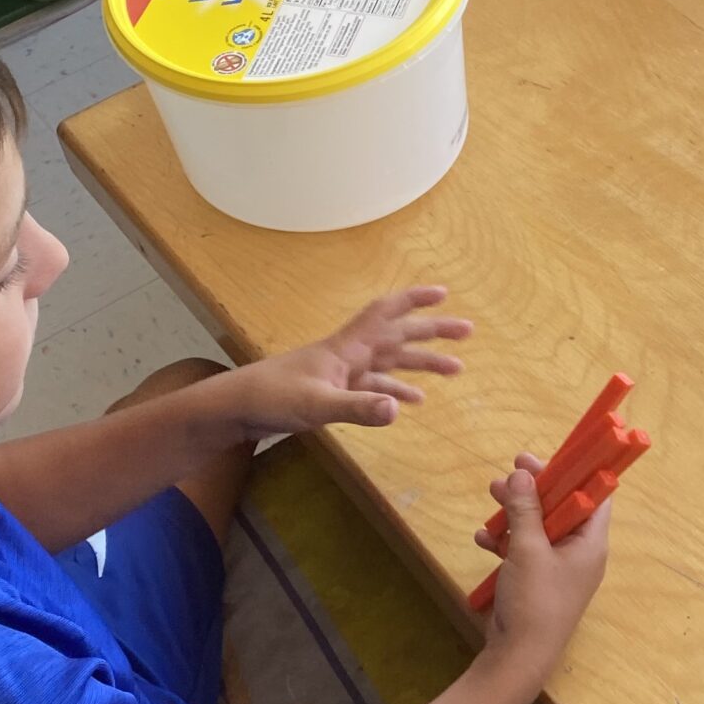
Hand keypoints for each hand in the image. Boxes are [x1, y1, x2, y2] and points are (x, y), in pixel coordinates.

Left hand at [222, 288, 470, 438]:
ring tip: (454, 370)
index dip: (414, 301)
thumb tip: (397, 409)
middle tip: (467, 331)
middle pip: (398, 337)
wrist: (236, 409)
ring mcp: (341, 374)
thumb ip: (357, 408)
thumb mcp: (316, 406)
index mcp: (345, 348)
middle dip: (433, 333)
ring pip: (390, 364)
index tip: (444, 293)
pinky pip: (374, 388)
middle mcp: (348, 355)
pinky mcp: (333, 393)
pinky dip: (394, 392)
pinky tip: (411, 403)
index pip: (386, 315)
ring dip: (420, 365)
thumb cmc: (270, 399)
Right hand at [475, 458, 610, 674]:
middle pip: (562, 506)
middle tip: (511, 469)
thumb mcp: (528, 549)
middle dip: (535, 488)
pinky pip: (523, 549)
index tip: (549, 457)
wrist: (519, 656)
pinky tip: (483, 538)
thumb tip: (521, 473)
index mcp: (591, 542)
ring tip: (490, 493)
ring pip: (538, 525)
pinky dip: (505, 540)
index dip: (575, 472)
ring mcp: (557, 567)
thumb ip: (525, 509)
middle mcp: (579, 552)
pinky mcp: (535, 580)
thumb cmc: (535, 601)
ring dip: (515, 510)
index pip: (594, 495)